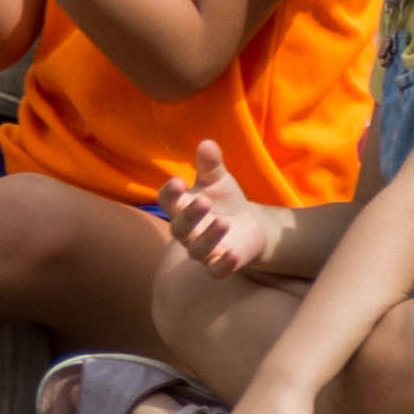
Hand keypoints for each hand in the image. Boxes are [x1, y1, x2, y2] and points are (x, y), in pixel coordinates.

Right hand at [160, 136, 284, 278]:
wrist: (246, 226)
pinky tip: (233, 254)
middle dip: (190, 215)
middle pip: (179, 228)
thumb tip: (207, 143)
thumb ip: (211, 164)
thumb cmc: (223, 200)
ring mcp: (203, 251)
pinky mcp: (220, 265)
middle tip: (204, 200)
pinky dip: (223, 265)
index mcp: (181, 207)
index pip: (167, 202)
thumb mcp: (219, 179)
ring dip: (208, 237)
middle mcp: (187, 232)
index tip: (177, 181)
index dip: (169, 193)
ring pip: (197, 250)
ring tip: (224, 222)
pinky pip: (217, 271)